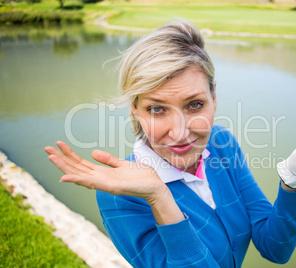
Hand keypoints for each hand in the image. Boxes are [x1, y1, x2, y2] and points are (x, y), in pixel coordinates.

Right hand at [44, 141, 165, 202]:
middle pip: (77, 168)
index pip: (81, 163)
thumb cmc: (141, 177)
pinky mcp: (112, 187)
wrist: (155, 186)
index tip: (58, 145)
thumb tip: (92, 153)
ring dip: (65, 167)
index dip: (69, 155)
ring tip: (51, 157)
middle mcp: (101, 179)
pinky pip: (92, 183)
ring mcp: (105, 184)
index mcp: (103, 173)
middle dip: (61, 159)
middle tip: (46, 148)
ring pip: (80, 174)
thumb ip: (108, 160)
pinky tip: (66, 176)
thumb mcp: (122, 164)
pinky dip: (78, 180)